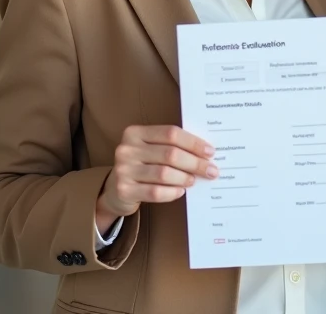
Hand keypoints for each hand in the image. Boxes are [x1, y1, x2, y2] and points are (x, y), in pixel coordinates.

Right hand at [95, 125, 216, 233]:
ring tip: (194, 180)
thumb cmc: (141, 165)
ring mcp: (123, 170)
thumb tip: (206, 153)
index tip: (210, 152)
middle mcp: (127, 149)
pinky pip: (155, 192)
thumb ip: (171, 147)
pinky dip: (172, 192)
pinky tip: (181, 191)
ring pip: (164, 173)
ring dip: (184, 178)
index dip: (193, 142)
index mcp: (135, 133)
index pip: (171, 133)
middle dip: (195, 163)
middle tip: (211, 170)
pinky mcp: (124, 190)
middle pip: (170, 154)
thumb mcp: (151, 150)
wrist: (114, 189)